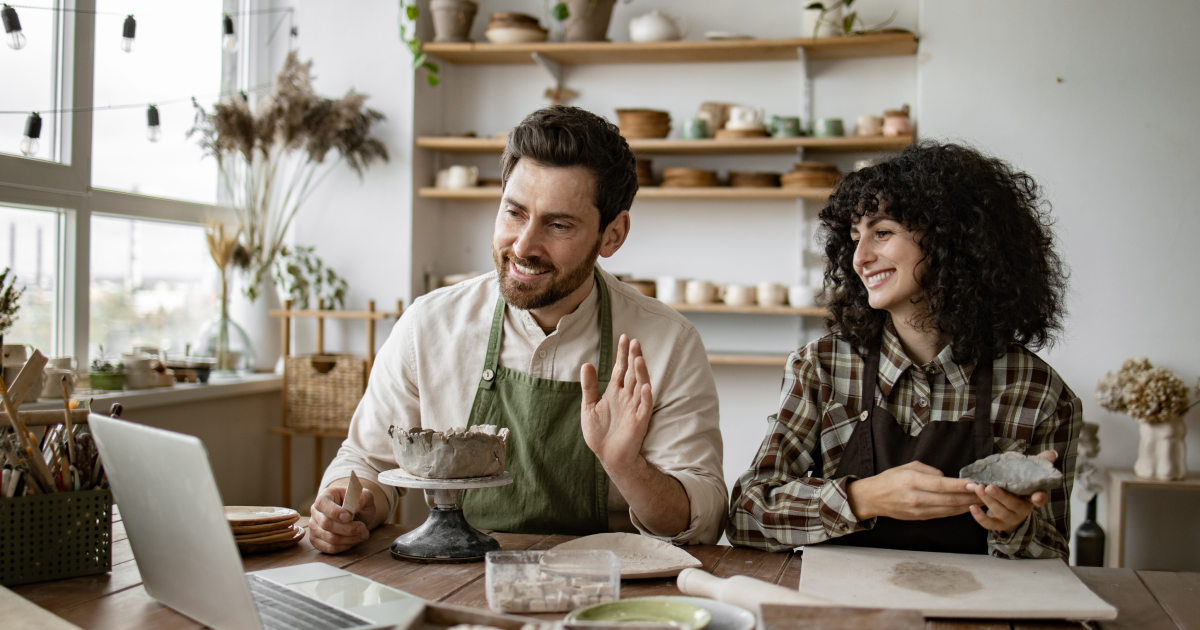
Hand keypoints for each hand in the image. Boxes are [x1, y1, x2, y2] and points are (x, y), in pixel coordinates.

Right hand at [308, 483, 376, 553]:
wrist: (356, 514)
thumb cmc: (358, 503)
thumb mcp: (365, 496)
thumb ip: (363, 498)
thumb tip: (356, 506)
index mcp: (325, 496)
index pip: (323, 504)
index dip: (335, 512)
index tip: (349, 517)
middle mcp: (315, 512)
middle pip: (326, 524)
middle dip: (347, 529)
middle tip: (363, 528)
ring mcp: (314, 527)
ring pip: (330, 538)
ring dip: (350, 539)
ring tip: (363, 534)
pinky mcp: (317, 540)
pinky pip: (330, 548)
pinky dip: (345, 546)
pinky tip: (354, 540)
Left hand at [581, 334, 653, 473]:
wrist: (608, 456)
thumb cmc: (599, 433)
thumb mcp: (588, 407)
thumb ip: (588, 386)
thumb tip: (586, 364)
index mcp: (615, 392)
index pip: (620, 369)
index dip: (622, 354)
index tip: (624, 337)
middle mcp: (626, 397)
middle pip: (632, 373)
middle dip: (633, 358)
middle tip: (634, 341)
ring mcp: (634, 408)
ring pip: (640, 386)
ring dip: (641, 373)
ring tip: (639, 358)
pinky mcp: (639, 421)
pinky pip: (644, 407)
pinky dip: (645, 397)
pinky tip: (645, 387)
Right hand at [847, 461, 979, 520]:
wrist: (873, 498)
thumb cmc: (890, 479)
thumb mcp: (908, 466)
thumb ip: (930, 470)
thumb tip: (947, 478)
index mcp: (913, 480)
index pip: (942, 485)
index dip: (961, 485)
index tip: (975, 484)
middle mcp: (916, 497)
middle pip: (949, 500)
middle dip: (970, 497)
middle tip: (985, 493)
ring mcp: (919, 510)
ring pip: (949, 510)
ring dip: (967, 506)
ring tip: (981, 501)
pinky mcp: (920, 518)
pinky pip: (943, 515)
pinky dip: (956, 511)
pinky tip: (966, 507)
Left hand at [968, 450, 1055, 532]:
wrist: (1010, 510)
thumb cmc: (1018, 488)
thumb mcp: (1028, 475)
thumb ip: (1039, 463)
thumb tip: (1052, 453)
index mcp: (1031, 498)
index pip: (1040, 499)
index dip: (1039, 498)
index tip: (1037, 496)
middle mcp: (1022, 510)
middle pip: (1014, 505)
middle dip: (1001, 496)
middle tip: (989, 487)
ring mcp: (1010, 518)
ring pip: (1000, 512)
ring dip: (988, 501)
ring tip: (978, 489)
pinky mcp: (998, 525)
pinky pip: (989, 524)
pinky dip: (980, 517)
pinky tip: (972, 507)